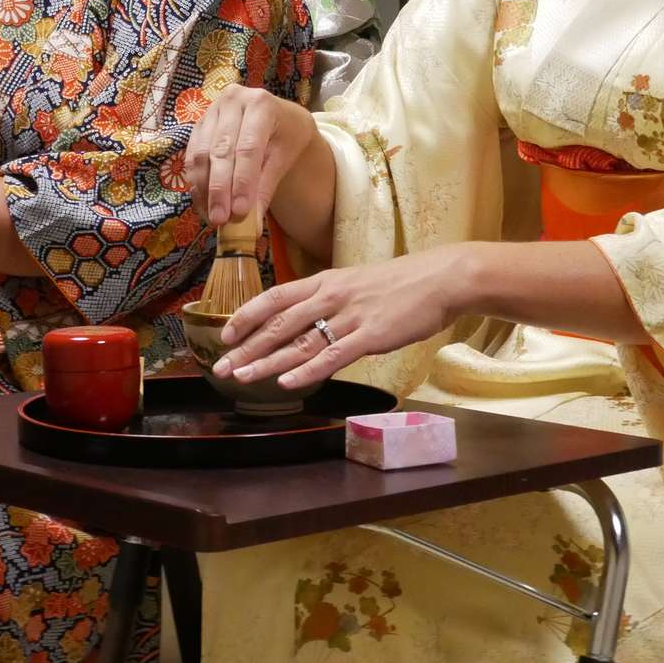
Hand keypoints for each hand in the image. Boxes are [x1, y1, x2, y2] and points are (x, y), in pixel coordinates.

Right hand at [185, 84, 323, 226]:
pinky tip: (203, 205)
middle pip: (221, 150)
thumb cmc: (285, 136)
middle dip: (219, 189)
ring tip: (211, 217)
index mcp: (260, 104)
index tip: (241, 211)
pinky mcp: (197, 126)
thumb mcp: (284, 157)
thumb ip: (266, 186)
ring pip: (201, 154)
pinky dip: (196, 184)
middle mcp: (231, 101)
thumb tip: (251, 223)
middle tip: (220, 219)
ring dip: (204, 189)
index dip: (243, 181)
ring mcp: (211, 111)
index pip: (248, 147)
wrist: (276, 117)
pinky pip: (191, 157)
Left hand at [212, 247, 468, 389]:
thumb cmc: (402, 284)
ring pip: (299, 341)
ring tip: (242, 377)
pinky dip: (308, 370)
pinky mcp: (371, 335)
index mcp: (325, 281)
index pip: (275, 297)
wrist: (441, 279)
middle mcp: (331, 296)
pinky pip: (333, 355)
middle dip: (247, 347)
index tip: (225, 334)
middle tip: (222, 367)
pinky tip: (288, 383)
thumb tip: (308, 321)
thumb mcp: (357, 284)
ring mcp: (350, 316)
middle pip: (279, 323)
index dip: (247, 316)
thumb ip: (330, 301)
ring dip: (267, 362)